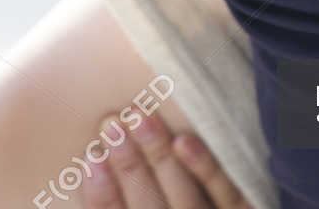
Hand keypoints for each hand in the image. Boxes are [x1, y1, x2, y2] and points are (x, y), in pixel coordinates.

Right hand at [79, 106, 252, 206]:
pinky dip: (205, 169)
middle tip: (112, 124)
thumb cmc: (170, 202)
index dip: (102, 196)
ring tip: (140, 118)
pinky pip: (228, 195)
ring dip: (158, 156)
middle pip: (149, 207)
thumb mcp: (145, 204)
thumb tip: (94, 160)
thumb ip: (124, 196)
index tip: (90, 158)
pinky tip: (184, 141)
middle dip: (129, 166)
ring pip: (184, 197)